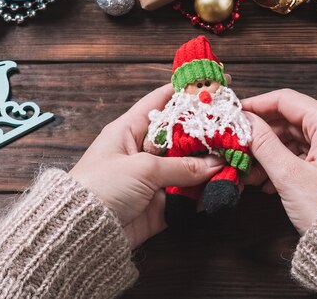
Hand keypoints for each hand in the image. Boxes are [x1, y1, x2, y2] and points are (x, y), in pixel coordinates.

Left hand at [69, 84, 223, 246]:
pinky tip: (222, 190)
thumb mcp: (142, 168)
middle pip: (182, 137)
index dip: (185, 91)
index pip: (161, 101)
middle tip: (234, 131)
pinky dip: (203, 194)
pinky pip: (187, 197)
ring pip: (188, 168)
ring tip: (235, 163)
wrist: (82, 231)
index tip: (211, 85)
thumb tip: (215, 164)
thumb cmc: (101, 187)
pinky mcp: (159, 206)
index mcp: (130, 130)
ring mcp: (152, 179)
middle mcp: (142, 151)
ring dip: (210, 168)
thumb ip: (181, 166)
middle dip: (207, 135)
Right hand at [242, 89, 316, 233]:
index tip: (237, 113)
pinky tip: (274, 180)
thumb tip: (245, 123)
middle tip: (241, 147)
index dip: (258, 105)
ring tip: (254, 172)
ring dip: (276, 152)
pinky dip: (294, 162)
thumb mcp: (289, 176)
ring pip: (304, 139)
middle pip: (295, 120)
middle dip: (265, 136)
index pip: (287, 100)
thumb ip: (263, 144)